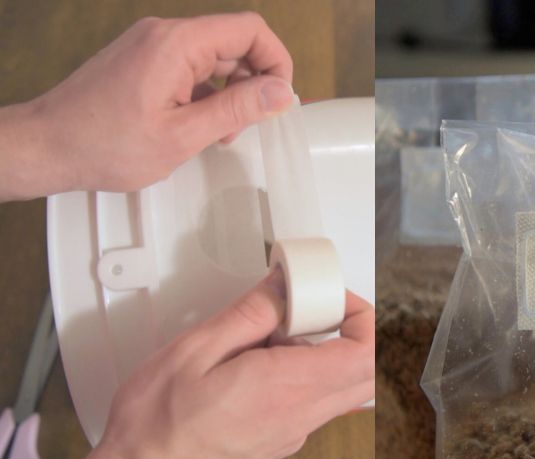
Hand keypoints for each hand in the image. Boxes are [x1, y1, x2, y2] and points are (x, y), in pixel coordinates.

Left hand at [0, 13, 293, 199]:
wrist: (47, 146)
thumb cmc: (102, 144)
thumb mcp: (182, 135)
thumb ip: (237, 109)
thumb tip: (280, 92)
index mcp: (177, 44)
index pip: (249, 30)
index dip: (276, 61)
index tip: (280, 97)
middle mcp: (164, 35)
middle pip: (234, 43)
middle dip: (253, 83)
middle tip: (251, 123)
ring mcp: (152, 45)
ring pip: (214, 58)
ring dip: (230, 92)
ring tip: (222, 132)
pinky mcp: (144, 60)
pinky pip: (191, 67)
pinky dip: (206, 93)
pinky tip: (199, 125)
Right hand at [48, 270, 374, 458]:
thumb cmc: (157, 428)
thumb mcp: (195, 350)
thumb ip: (250, 314)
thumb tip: (283, 288)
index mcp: (286, 388)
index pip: (366, 353)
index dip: (363, 316)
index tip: (331, 297)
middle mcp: (300, 415)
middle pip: (366, 372)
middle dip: (355, 331)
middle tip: (315, 310)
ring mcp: (294, 431)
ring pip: (342, 386)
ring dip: (326, 352)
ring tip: (275, 335)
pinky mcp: (282, 439)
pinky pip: (315, 400)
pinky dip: (304, 372)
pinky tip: (260, 362)